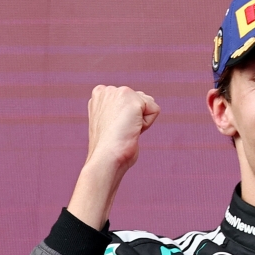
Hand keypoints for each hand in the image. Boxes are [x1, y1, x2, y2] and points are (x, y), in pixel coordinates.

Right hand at [67, 86, 159, 228]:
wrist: (106, 163)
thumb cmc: (112, 156)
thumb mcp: (115, 132)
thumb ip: (122, 121)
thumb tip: (125, 139)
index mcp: (99, 96)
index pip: (134, 101)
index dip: (134, 122)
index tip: (119, 135)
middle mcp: (105, 90)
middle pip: (144, 100)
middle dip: (141, 120)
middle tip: (125, 136)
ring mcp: (116, 92)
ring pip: (150, 104)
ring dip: (144, 122)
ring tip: (128, 134)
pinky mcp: (128, 98)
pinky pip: (155, 108)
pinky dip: (149, 122)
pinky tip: (133, 132)